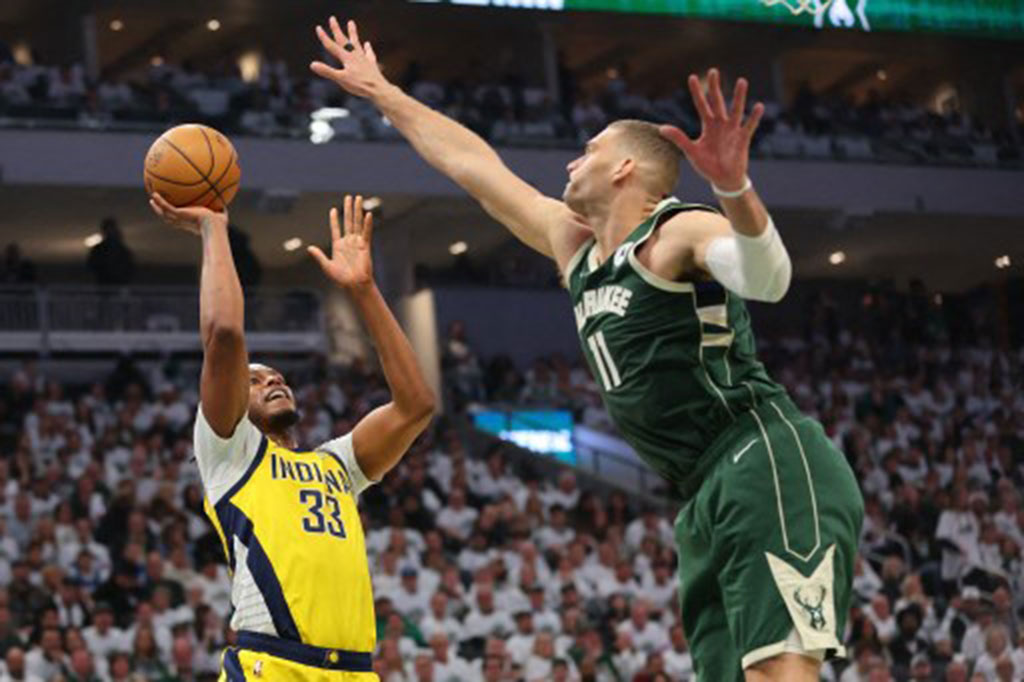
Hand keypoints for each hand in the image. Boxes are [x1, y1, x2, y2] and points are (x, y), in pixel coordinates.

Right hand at [149, 193, 226, 235]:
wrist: (214, 226)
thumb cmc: (220, 224)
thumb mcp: (221, 213)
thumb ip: (221, 205)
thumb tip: (226, 197)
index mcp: (191, 223)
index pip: (182, 220)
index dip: (177, 216)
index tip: (176, 211)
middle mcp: (184, 222)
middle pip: (170, 219)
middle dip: (163, 212)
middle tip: (158, 205)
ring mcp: (180, 219)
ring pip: (164, 214)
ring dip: (157, 207)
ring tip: (152, 199)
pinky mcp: (178, 215)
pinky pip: (166, 207)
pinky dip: (159, 201)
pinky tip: (154, 194)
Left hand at [309, 194, 374, 289]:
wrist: (354, 285)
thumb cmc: (341, 279)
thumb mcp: (326, 266)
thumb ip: (319, 256)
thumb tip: (309, 248)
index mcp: (338, 246)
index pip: (336, 229)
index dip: (334, 219)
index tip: (333, 209)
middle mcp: (348, 242)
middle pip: (348, 221)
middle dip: (348, 209)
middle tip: (349, 197)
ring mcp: (357, 243)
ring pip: (357, 223)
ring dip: (357, 211)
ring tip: (358, 199)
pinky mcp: (365, 246)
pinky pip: (367, 233)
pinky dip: (367, 224)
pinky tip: (367, 215)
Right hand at [310, 17, 387, 99]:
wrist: (379, 89)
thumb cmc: (360, 85)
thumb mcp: (341, 79)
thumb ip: (327, 71)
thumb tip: (312, 64)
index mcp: (346, 58)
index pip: (332, 46)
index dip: (324, 37)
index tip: (318, 27)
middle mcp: (355, 55)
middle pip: (343, 40)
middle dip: (337, 29)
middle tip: (332, 18)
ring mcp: (364, 58)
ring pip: (356, 43)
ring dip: (352, 33)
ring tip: (351, 22)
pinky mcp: (371, 64)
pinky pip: (369, 53)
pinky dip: (367, 48)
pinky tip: (367, 44)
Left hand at [659, 68, 763, 191]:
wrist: (723, 179)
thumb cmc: (707, 165)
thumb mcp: (691, 151)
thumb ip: (679, 138)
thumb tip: (661, 128)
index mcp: (708, 125)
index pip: (701, 105)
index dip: (697, 92)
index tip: (692, 77)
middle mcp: (720, 124)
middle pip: (717, 102)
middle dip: (715, 87)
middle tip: (713, 71)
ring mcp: (732, 130)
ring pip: (736, 110)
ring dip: (739, 97)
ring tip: (742, 81)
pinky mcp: (743, 139)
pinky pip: (749, 126)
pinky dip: (754, 117)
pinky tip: (758, 106)